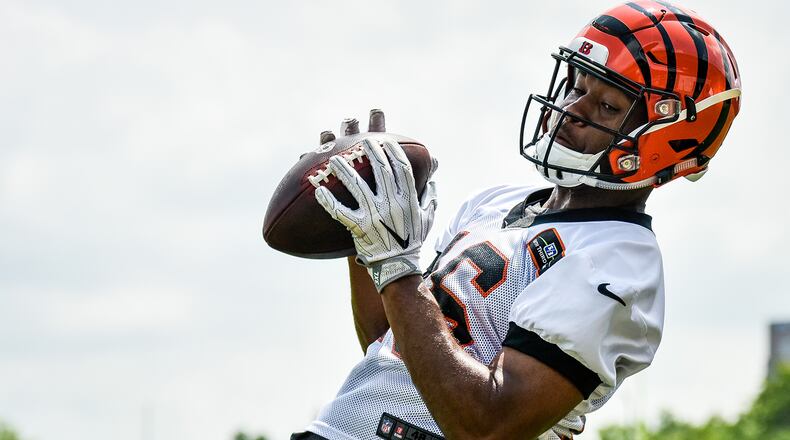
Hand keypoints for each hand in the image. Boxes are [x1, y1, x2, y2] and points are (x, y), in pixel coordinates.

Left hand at [314, 112, 436, 291]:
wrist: (399, 267)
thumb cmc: (413, 242)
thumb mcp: (427, 218)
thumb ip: (429, 198)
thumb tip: (433, 180)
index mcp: (408, 199)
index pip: (402, 168)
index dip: (393, 152)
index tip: (386, 141)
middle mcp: (392, 204)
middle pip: (380, 170)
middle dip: (371, 152)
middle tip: (361, 141)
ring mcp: (374, 215)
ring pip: (357, 187)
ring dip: (345, 171)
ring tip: (334, 159)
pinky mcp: (359, 228)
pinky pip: (341, 212)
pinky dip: (328, 202)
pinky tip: (318, 191)